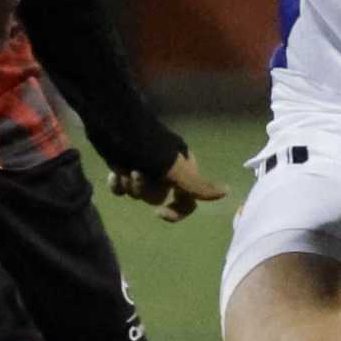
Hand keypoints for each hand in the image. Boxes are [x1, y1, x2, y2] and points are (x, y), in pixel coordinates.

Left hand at [109, 151, 227, 222]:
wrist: (118, 127)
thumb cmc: (152, 149)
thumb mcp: (178, 171)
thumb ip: (200, 187)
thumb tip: (227, 191)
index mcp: (183, 170)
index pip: (187, 202)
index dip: (175, 212)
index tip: (160, 213)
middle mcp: (166, 170)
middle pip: (158, 198)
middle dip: (146, 190)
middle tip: (137, 173)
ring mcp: (144, 167)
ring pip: (139, 193)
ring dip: (131, 184)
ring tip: (126, 167)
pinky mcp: (125, 165)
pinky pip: (122, 187)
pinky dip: (117, 184)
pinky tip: (114, 174)